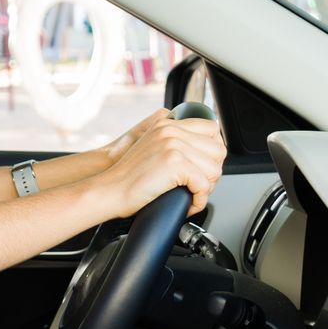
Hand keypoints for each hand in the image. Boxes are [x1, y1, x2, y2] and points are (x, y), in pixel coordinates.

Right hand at [91, 115, 225, 217]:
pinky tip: (187, 204)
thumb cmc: (128, 179)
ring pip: (214, 169)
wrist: (109, 192)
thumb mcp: (151, 148)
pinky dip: (199, 201)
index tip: (203, 168)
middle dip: (212, 173)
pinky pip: (204, 185)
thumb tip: (200, 152)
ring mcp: (173, 145)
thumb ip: (172, 142)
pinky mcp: (174, 163)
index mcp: (168, 125)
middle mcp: (172, 131)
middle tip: (196, 186)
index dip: (213, 152)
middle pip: (218, 150)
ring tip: (191, 195)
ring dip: (206, 188)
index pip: (212, 129)